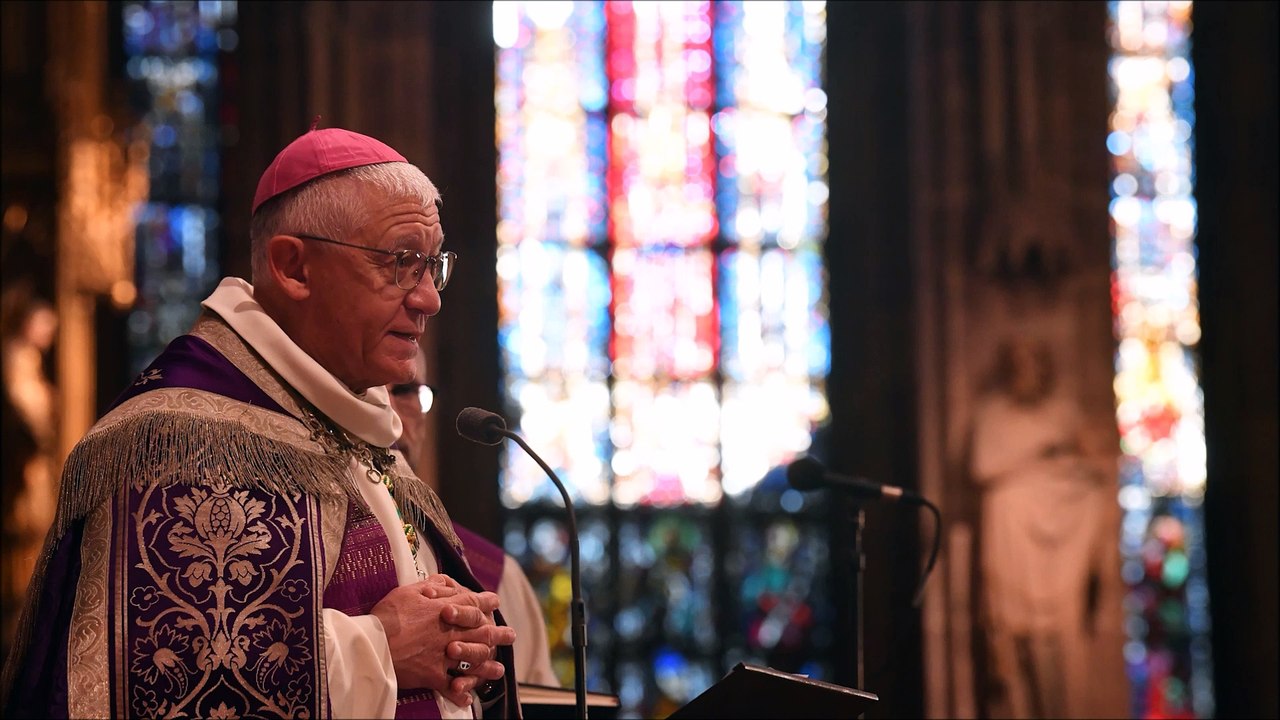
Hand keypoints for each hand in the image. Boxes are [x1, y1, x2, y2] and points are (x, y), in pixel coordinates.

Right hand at [370, 576, 515, 706]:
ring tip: (500, 669)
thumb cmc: (388, 615)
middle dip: (498, 634)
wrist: (372, 644)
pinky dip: (459, 693)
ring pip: (473, 660)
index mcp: (444, 610)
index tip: (495, 602)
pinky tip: (467, 698)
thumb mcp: (408, 591)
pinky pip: (450, 687)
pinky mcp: (432, 676)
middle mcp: (449, 633)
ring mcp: (443, 655)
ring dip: (488, 665)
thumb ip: (430, 587)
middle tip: (511, 635)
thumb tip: (444, 581)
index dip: (485, 602)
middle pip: (480, 632)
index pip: (471, 603)